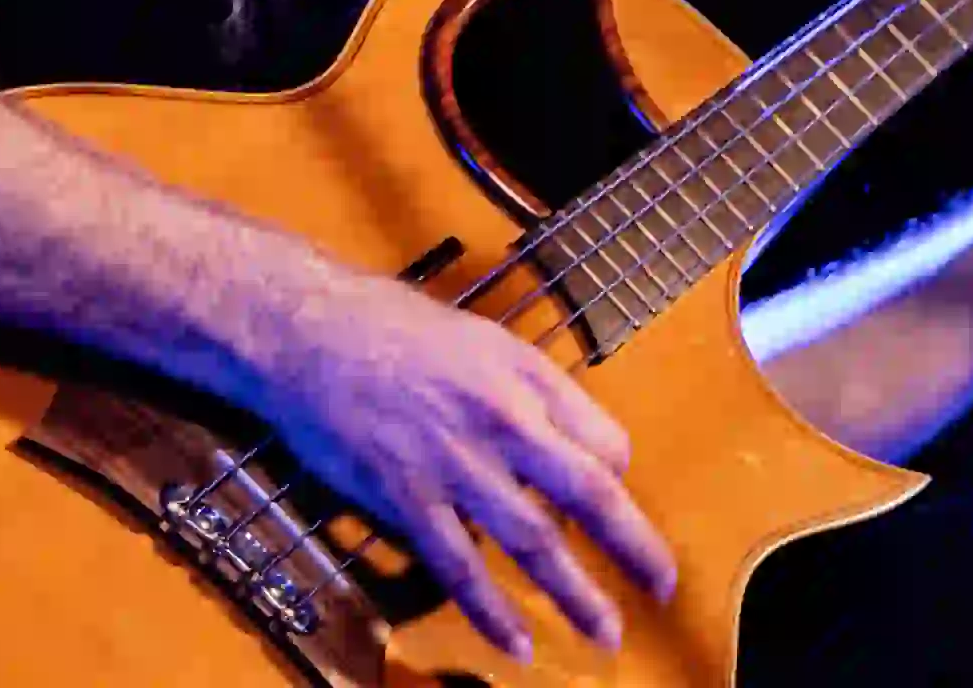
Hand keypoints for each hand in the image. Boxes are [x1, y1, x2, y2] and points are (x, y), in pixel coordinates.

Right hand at [250, 264, 675, 661]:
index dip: (620, 478)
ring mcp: (453, 463)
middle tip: (662, 586)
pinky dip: (490, 610)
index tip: (618, 506)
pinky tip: (516, 644)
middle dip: (631, 546)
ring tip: (604, 632)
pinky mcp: (405, 495)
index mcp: (524, 378)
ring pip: (530, 540)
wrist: (310, 331)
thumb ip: (536, 390)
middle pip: (586, 493)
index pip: (601, 440)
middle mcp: (500, 420)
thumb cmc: (395, 328)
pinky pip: (458, 565)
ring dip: (573, 592)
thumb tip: (583, 442)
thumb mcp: (484, 340)